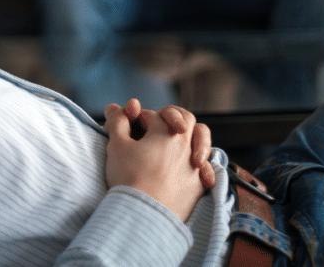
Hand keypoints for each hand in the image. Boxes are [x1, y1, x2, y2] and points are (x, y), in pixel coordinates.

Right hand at [103, 99, 214, 221]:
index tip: (128, 125)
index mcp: (166, 131)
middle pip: (186, 118)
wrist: (143, 214)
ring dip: (192, 135)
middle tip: (159, 123)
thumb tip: (119, 111)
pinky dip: (201, 162)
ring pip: (202, 139)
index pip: (153, 115)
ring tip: (183, 139)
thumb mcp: (116, 145)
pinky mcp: (198, 185)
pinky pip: (207, 167)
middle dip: (172, 116)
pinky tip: (195, 166)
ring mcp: (195, 165)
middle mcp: (185, 144)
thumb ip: (118, 123)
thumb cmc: (128, 177)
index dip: (138, 117)